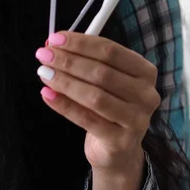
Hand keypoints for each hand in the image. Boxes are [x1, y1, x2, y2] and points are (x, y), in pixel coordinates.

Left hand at [36, 31, 160, 189]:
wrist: (118, 150)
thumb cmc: (109, 107)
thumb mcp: (106, 81)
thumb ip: (86, 62)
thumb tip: (54, 46)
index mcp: (144, 72)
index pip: (110, 50)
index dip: (80, 43)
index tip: (54, 39)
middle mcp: (146, 94)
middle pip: (102, 72)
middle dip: (68, 61)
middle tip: (44, 56)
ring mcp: (136, 119)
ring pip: (94, 96)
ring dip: (65, 82)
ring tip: (44, 73)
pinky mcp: (120, 140)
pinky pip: (86, 119)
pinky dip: (64, 105)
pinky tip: (47, 95)